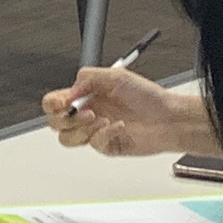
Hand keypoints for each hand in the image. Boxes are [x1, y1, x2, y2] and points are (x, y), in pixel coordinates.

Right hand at [44, 63, 209, 158]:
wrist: (168, 119)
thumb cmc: (148, 97)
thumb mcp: (117, 76)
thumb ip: (88, 78)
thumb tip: (69, 92)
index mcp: (86, 95)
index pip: (55, 101)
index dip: (53, 104)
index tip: (64, 103)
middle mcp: (87, 113)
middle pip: (55, 123)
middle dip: (67, 119)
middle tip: (87, 113)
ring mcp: (94, 132)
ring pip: (68, 139)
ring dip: (83, 129)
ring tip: (103, 121)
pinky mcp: (105, 145)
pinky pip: (93, 144)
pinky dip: (105, 135)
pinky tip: (118, 127)